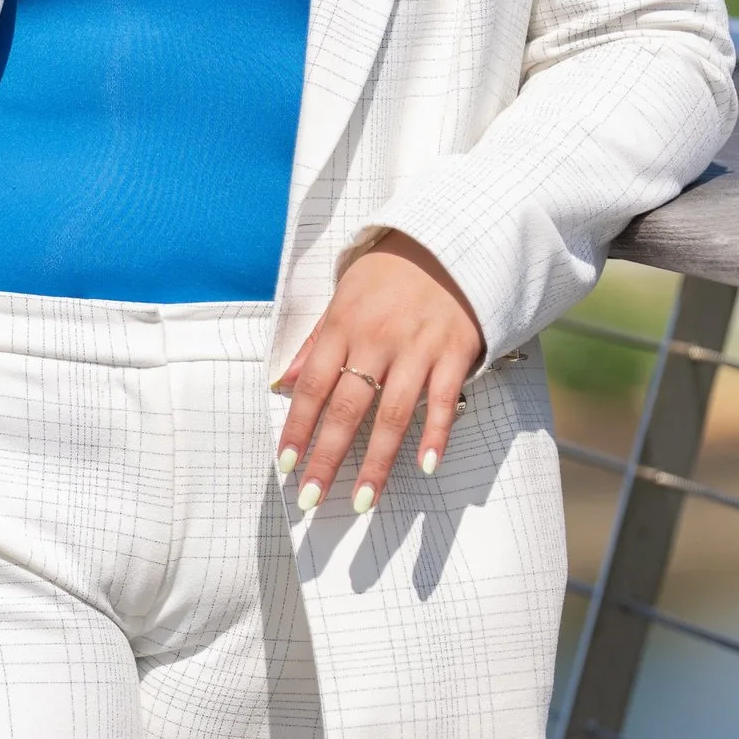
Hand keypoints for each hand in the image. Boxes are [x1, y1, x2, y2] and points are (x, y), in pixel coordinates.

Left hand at [274, 233, 483, 520]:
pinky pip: (445, 401)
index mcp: (344, 325)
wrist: (448, 238)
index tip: (286, 465)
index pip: (312, 386)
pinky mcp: (455, 351)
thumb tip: (282, 381)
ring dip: (377, 461)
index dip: (297, 428)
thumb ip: (316, 341)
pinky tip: (426, 466)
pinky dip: (436, 434)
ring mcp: (418, 348)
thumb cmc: (389, 270)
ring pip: (394, 414)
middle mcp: (378, 339)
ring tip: (363, 500)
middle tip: (313, 498)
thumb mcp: (343, 294)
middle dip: (327, 458)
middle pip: (347, 408)